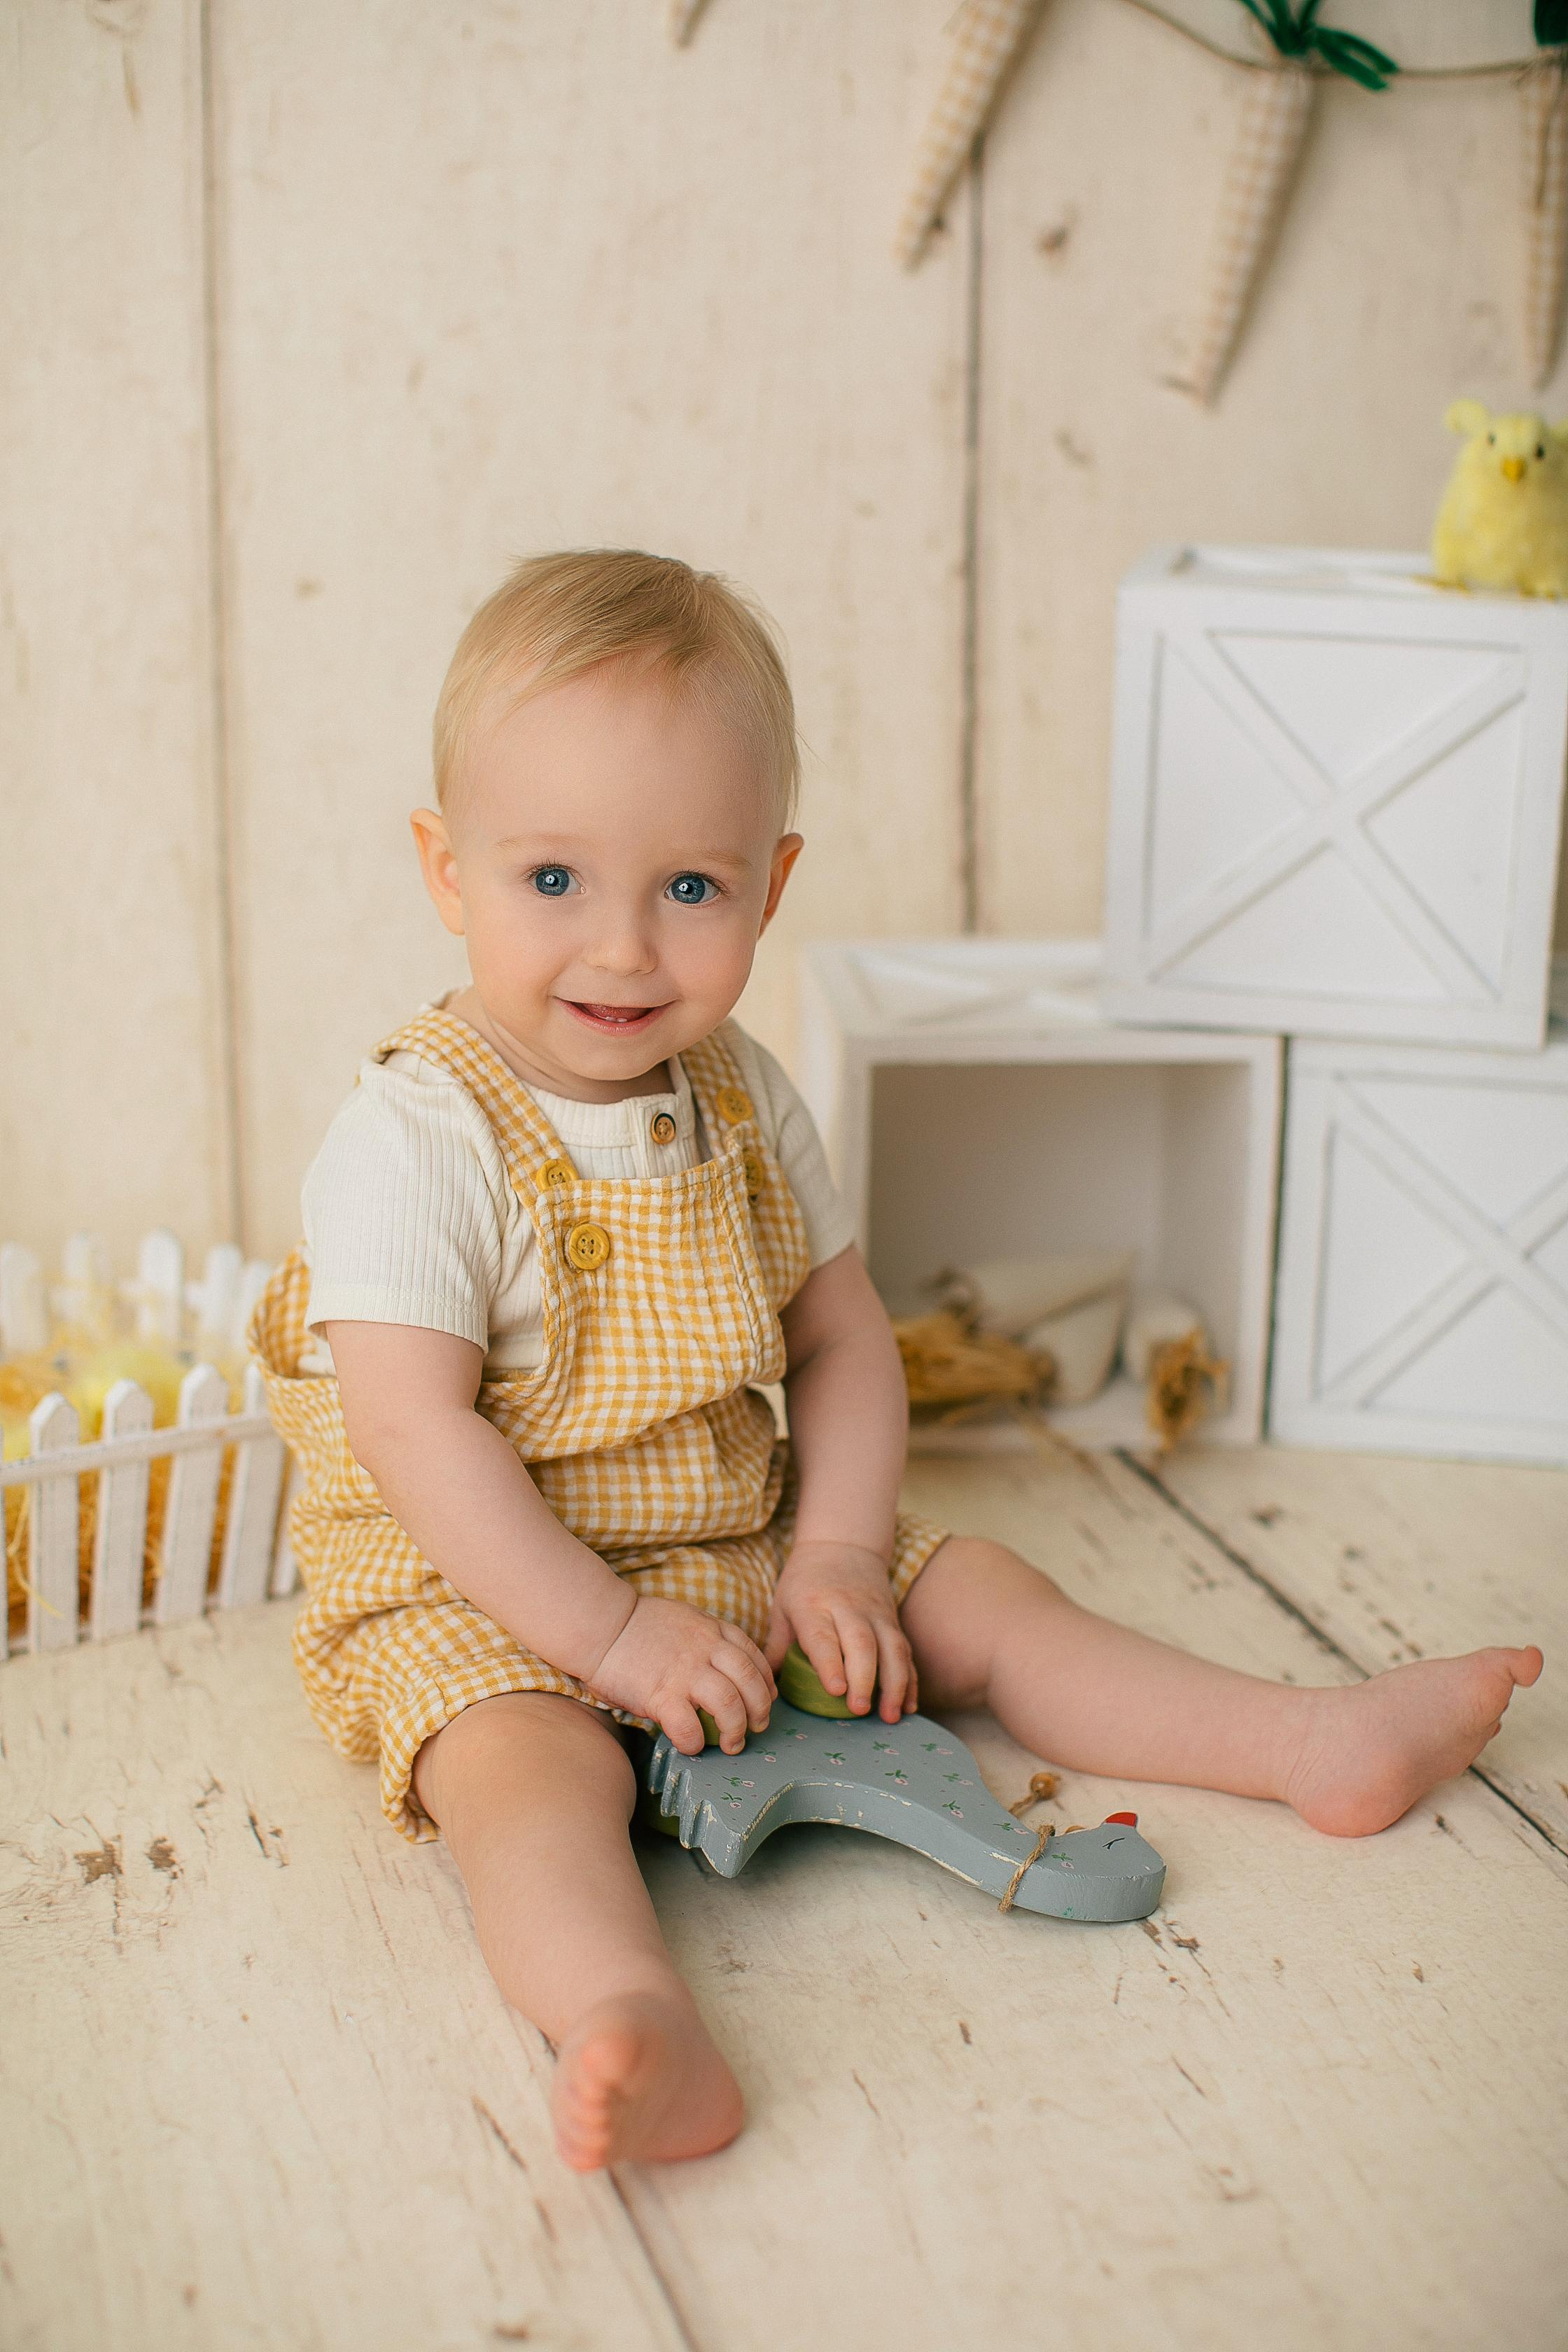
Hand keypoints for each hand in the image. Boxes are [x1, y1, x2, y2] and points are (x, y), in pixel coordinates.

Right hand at [588, 1594, 774, 1756]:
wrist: (601, 1625)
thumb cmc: (637, 1625)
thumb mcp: (685, 1618)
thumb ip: (708, 1638)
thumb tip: (725, 1668)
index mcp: (712, 1630)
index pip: (754, 1656)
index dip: (767, 1681)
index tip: (767, 1698)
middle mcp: (706, 1648)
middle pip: (751, 1680)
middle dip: (761, 1709)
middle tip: (756, 1727)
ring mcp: (685, 1671)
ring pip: (730, 1703)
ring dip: (736, 1729)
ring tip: (731, 1744)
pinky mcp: (661, 1694)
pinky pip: (689, 1726)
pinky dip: (695, 1742)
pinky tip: (692, 1747)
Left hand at [767, 1540, 915, 1724]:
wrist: (843, 1544)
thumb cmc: (805, 1582)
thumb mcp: (782, 1605)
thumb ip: (776, 1647)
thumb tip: (762, 1689)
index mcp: (814, 1604)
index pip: (823, 1636)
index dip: (831, 1664)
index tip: (837, 1691)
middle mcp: (849, 1608)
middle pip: (862, 1643)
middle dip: (864, 1678)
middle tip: (859, 1710)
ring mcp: (876, 1614)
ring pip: (892, 1648)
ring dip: (895, 1684)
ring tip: (890, 1716)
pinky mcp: (893, 1621)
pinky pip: (906, 1652)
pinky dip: (910, 1680)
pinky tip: (908, 1705)